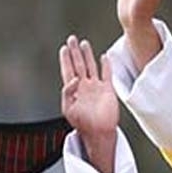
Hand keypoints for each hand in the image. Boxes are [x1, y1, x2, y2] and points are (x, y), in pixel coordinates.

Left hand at [59, 35, 117, 172]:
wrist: (99, 132)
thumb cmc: (83, 124)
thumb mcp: (68, 109)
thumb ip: (67, 92)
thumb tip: (73, 79)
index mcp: (73, 91)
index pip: (68, 71)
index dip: (65, 59)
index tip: (64, 49)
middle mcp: (84, 87)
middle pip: (78, 65)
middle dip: (75, 52)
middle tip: (72, 39)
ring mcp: (96, 87)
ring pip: (91, 67)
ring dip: (88, 55)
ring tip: (84, 44)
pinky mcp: (107, 90)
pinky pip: (106, 74)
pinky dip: (106, 65)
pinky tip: (104, 57)